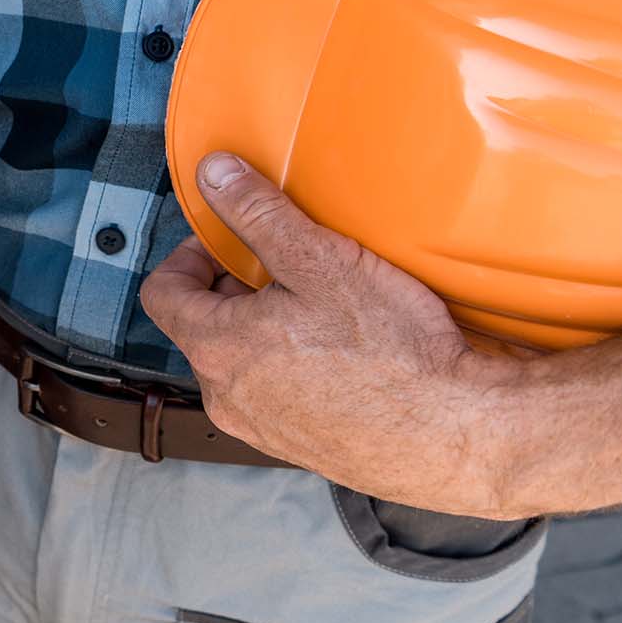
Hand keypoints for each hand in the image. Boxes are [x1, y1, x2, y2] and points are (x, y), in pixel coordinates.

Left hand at [139, 152, 528, 518]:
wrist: (458, 433)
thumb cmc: (393, 352)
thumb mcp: (321, 260)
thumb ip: (257, 214)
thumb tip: (214, 174)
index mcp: (216, 349)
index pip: (162, 294)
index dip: (189, 257)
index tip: (227, 241)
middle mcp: (226, 398)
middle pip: (203, 327)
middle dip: (236, 291)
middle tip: (287, 267)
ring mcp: (261, 429)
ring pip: (242, 363)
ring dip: (267, 329)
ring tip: (322, 308)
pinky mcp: (300, 448)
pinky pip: (277, 395)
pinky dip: (295, 366)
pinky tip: (346, 352)